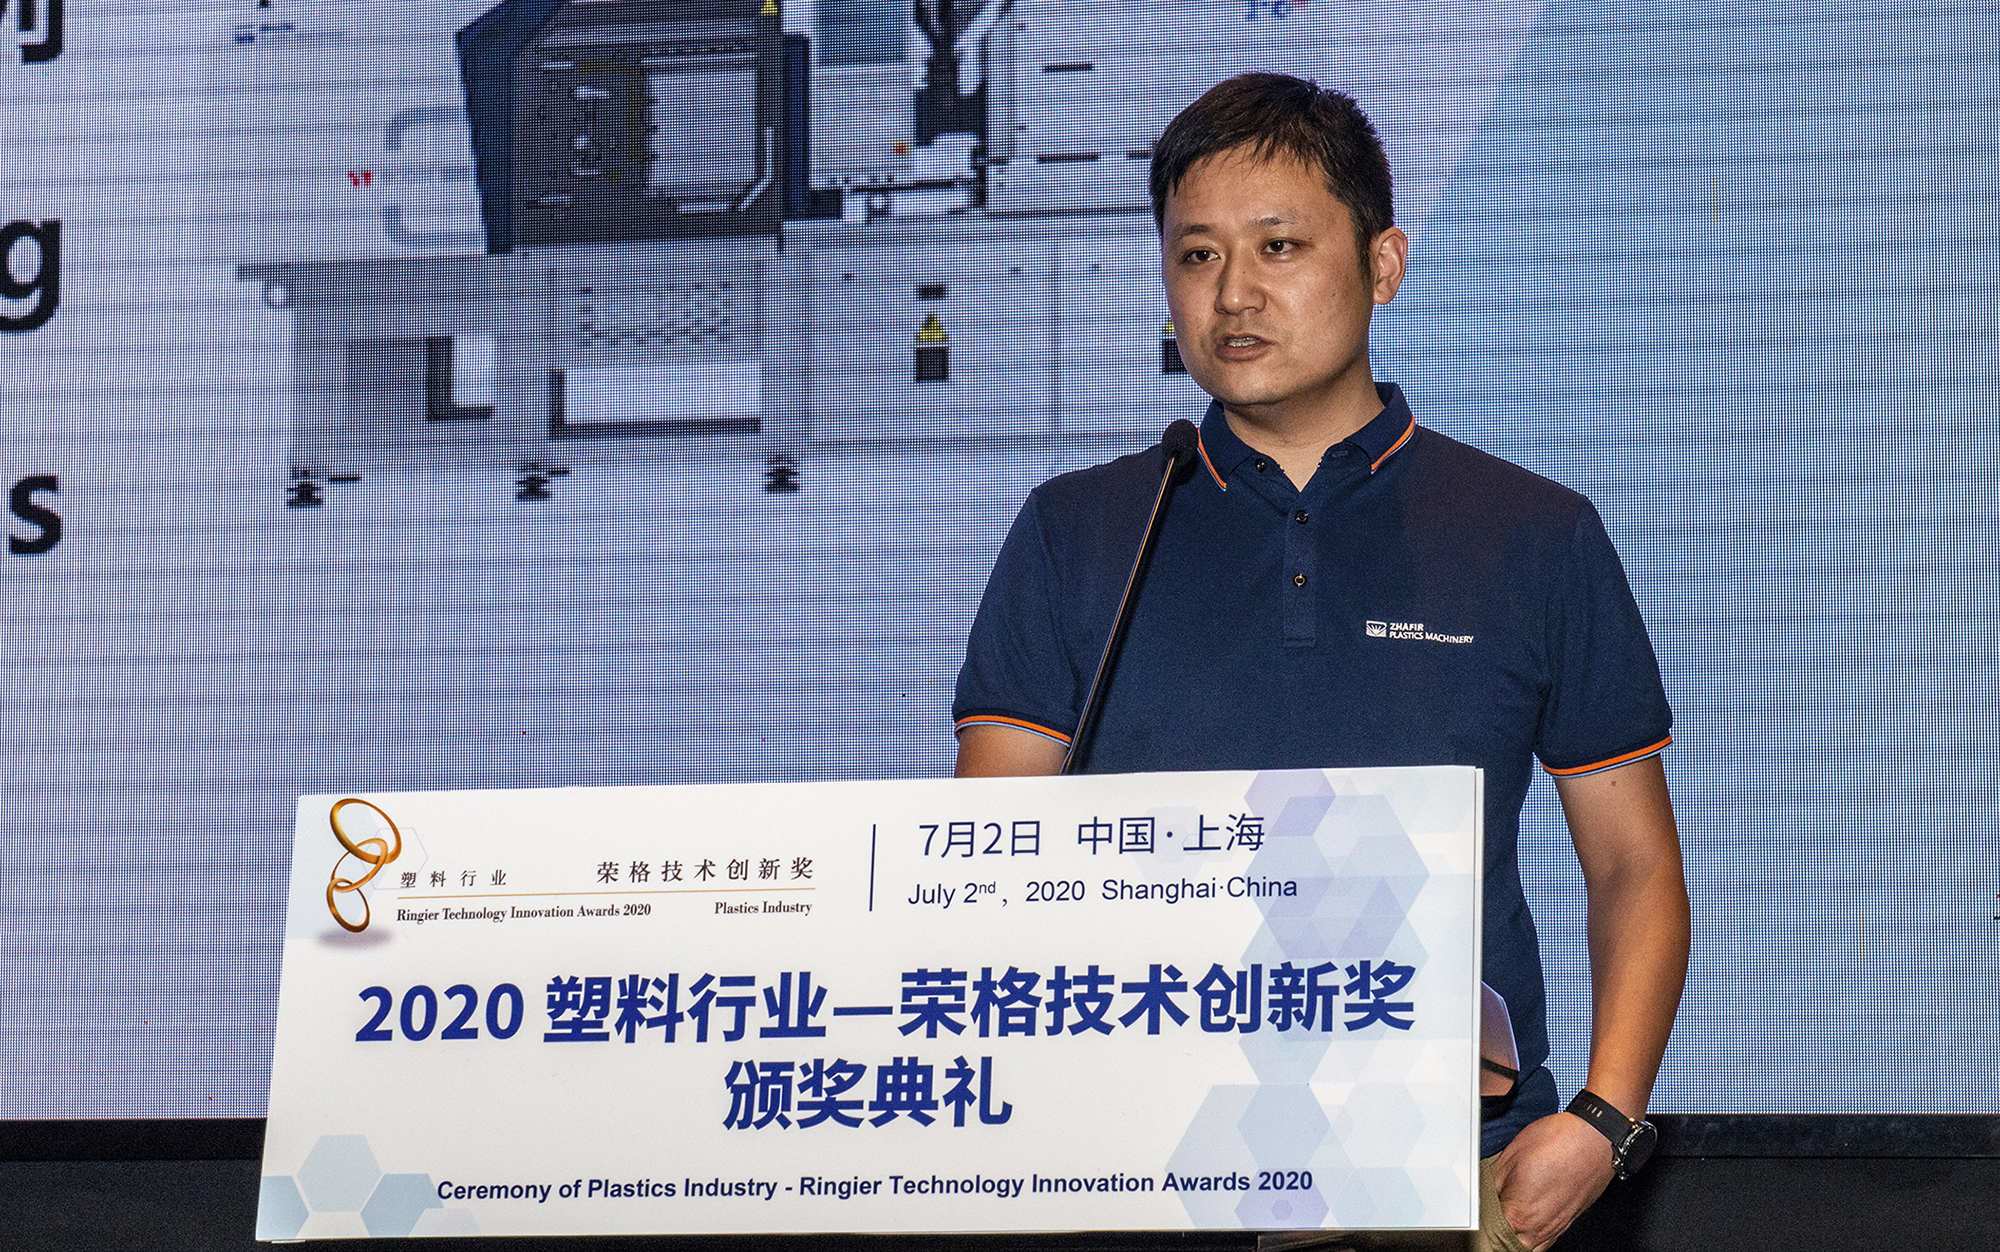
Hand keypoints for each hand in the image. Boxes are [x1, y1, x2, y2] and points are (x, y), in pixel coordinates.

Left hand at [1491, 1111, 1614, 1250]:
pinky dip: (1532, 1238)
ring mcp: (1557, 1228)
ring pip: (1528, 1248)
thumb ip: (1492, 1184)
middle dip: (1495, 1236)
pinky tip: (1526, 1223)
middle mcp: (1538, 1229)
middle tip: (1486, 1221)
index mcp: (1518, 1215)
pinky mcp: (1569, 1222)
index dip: (1479, 1226)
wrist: (1595, 1137)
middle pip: (1508, 1246)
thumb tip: (1483, 1195)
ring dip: (1515, 1239)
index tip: (1473, 1218)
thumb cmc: (1557, 1142)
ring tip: (1505, 1222)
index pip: (1489, 1235)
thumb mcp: (1509, 1157)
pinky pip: (1545, 1241)